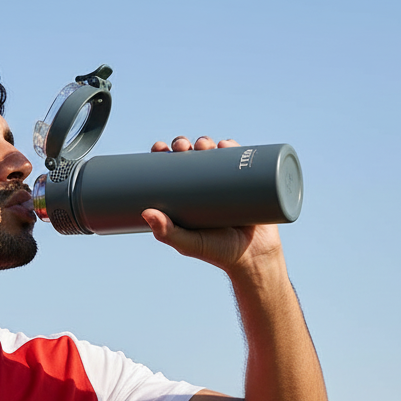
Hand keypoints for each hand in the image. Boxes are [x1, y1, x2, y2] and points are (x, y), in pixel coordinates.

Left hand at [143, 136, 282, 272]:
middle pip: (190, 157)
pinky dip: (233, 147)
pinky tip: (226, 144)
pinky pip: (241, 159)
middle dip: (184, 145)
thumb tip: (146, 213)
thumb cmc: (218, 253)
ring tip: (203, 145)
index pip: (170, 170)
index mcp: (186, 197)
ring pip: (213, 154)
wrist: (254, 258)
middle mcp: (205, 186)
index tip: (158, 148)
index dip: (163, 155)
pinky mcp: (248, 182)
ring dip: (205, 142)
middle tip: (182, 147)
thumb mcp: (189, 244)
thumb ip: (167, 233)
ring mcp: (226, 182)